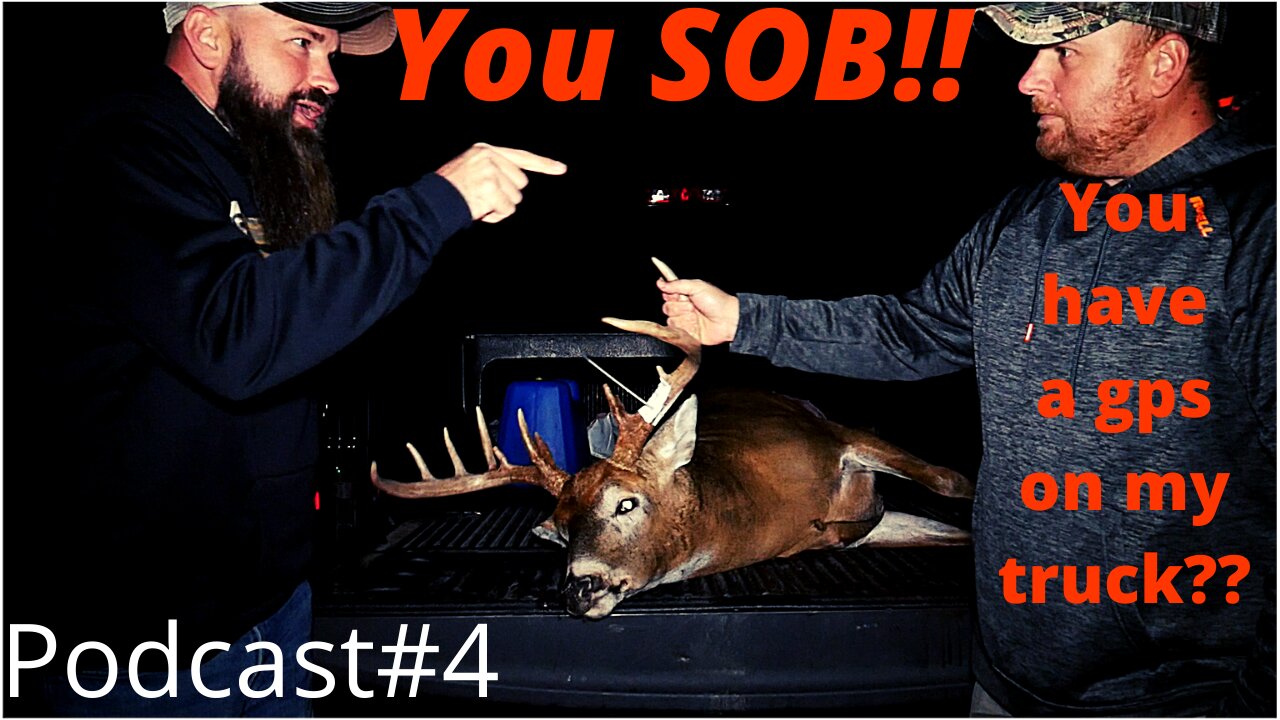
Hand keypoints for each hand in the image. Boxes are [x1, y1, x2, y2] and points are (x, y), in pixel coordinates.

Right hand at [436, 143, 566, 222]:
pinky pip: (507, 210)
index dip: (543, 164)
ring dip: (499, 207)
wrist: (431, 201)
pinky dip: (495, 216)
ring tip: (477, 203)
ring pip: (515, 198)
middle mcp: (489, 156)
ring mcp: (490, 171)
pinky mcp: (490, 188)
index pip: (521, 156)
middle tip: (482, 198)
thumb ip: (495, 172)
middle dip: (506, 195)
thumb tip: (518, 187)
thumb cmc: (450, 192)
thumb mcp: (471, 170)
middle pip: (520, 182)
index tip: (561, 169)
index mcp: (485, 150)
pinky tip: (479, 211)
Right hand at [657, 278, 738, 345]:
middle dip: (678, 306)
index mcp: (685, 295)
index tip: (678, 294)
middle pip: (666, 306)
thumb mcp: (697, 286)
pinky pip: (675, 330)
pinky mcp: (687, 333)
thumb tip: (660, 282)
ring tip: (695, 315)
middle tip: (692, 305)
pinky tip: (694, 323)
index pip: (667, 293)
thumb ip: (677, 284)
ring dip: (682, 316)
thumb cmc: (717, 301)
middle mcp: (683, 308)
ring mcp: (685, 320)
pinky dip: (683, 326)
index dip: (670, 294)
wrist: (727, 320)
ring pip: (670, 319)